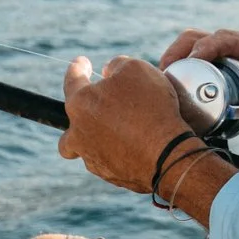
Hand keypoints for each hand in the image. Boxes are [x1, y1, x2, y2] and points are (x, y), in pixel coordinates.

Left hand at [58, 54, 193, 195]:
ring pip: (86, 146)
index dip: (77, 68)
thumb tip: (109, 72)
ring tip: (119, 128)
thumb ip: (116, 65)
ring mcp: (92, 157)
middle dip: (80, 112)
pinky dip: (117, 152)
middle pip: (70, 122)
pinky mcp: (110, 175)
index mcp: (80, 104)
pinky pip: (108, 160)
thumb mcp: (135, 68)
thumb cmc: (150, 107)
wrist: (168, 154)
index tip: (82, 63)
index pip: (72, 80)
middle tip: (98, 106)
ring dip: (97, 135)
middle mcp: (78, 134)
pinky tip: (134, 145)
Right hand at [158, 29, 238, 156]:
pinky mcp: (217, 82)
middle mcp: (238, 52)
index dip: (207, 45)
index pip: (228, 38)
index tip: (191, 60)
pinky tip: (164, 97)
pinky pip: (190, 74)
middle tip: (164, 74)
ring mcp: (225, 66)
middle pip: (199, 38)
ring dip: (171, 64)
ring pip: (189, 53)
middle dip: (178, 51)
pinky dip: (175, 80)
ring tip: (158, 86)